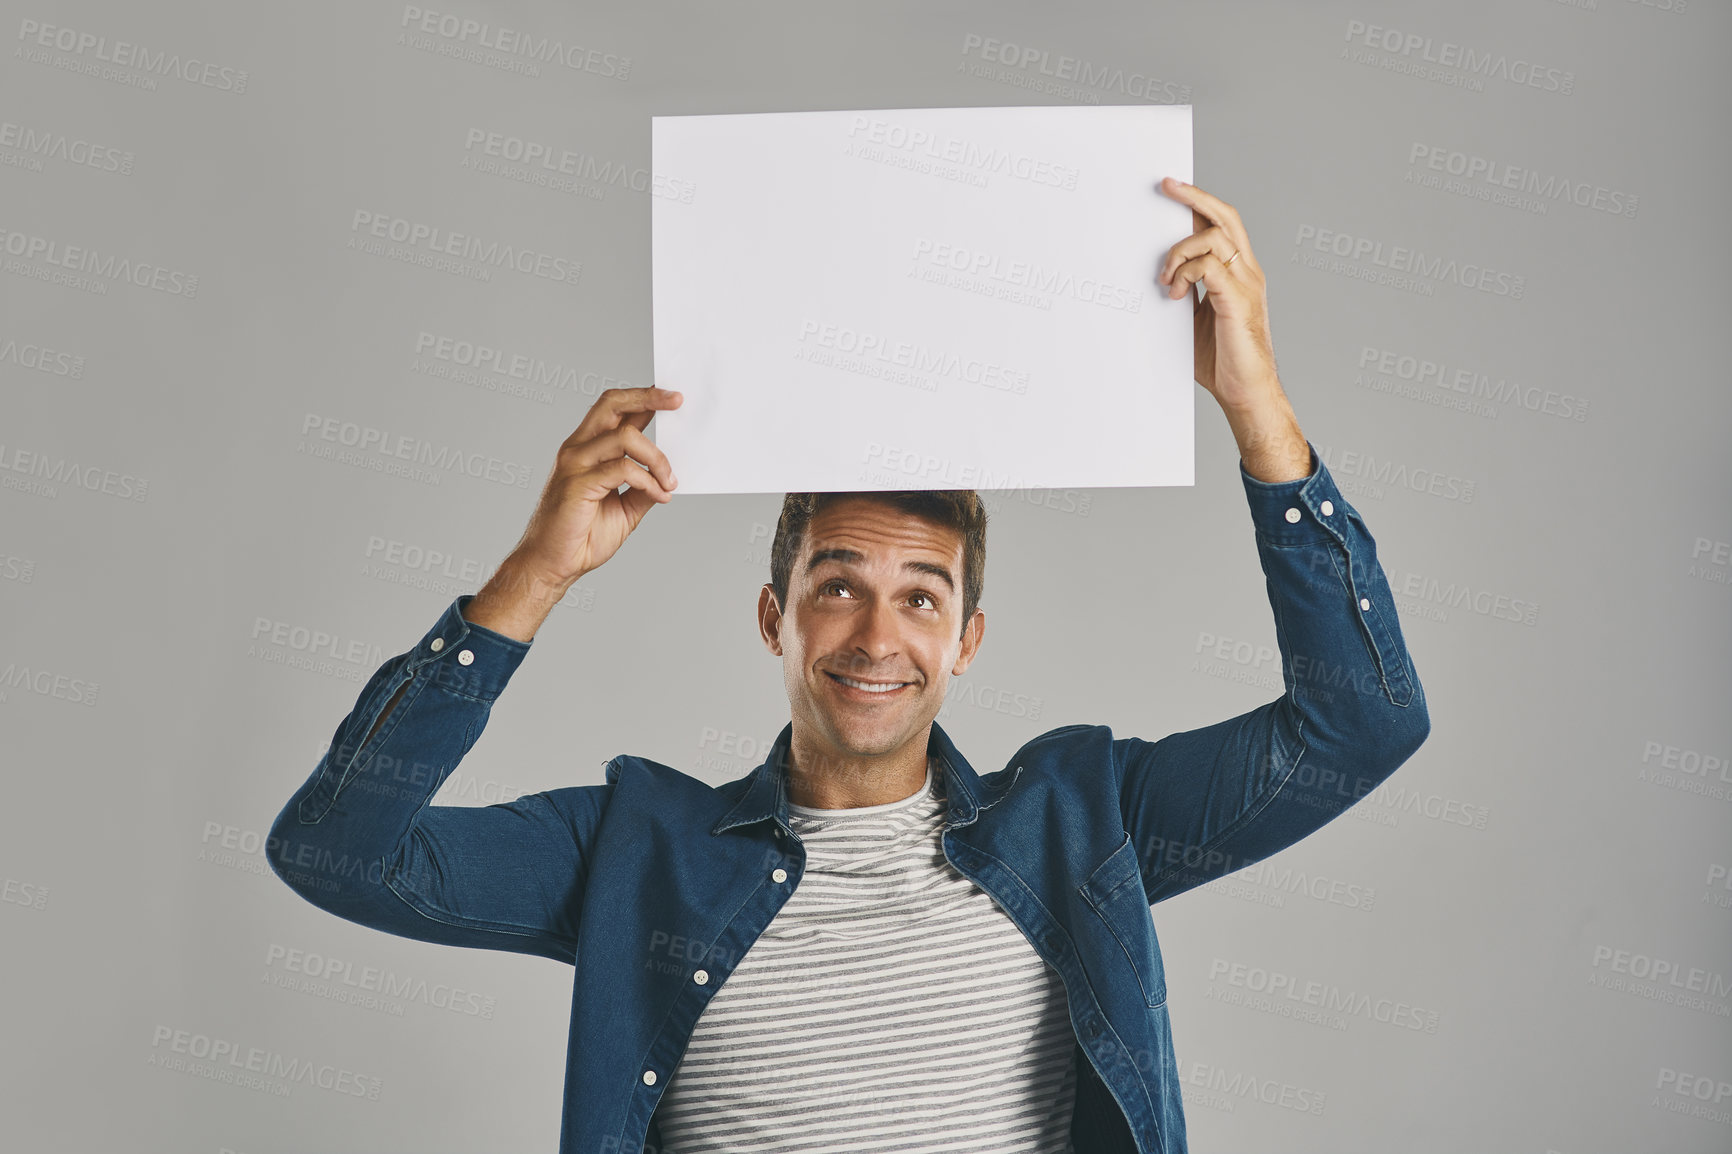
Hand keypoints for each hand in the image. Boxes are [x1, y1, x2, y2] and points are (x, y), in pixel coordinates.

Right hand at [510, 386, 682, 586]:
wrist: (554, 565)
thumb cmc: (582, 536)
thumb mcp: (625, 508)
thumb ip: (643, 488)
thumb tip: (668, 477)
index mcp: (587, 449)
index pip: (615, 410)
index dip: (644, 398)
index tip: (674, 398)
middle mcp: (578, 449)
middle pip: (612, 404)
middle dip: (647, 397)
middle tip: (677, 401)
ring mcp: (575, 464)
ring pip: (625, 437)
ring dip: (658, 459)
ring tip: (670, 482)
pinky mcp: (578, 483)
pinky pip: (623, 469)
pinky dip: (648, 481)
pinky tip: (659, 495)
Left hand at [1155, 177, 1281, 413]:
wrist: (1245, 391)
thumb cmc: (1222, 360)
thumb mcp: (1194, 319)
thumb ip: (1185, 293)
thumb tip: (1159, 276)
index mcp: (1239, 273)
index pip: (1223, 224)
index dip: (1200, 202)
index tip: (1172, 188)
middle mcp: (1247, 271)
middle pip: (1225, 216)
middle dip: (1195, 196)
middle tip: (1166, 187)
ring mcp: (1245, 283)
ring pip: (1213, 237)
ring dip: (1179, 252)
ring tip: (1165, 280)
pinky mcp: (1236, 300)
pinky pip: (1209, 266)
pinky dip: (1185, 273)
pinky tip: (1174, 294)